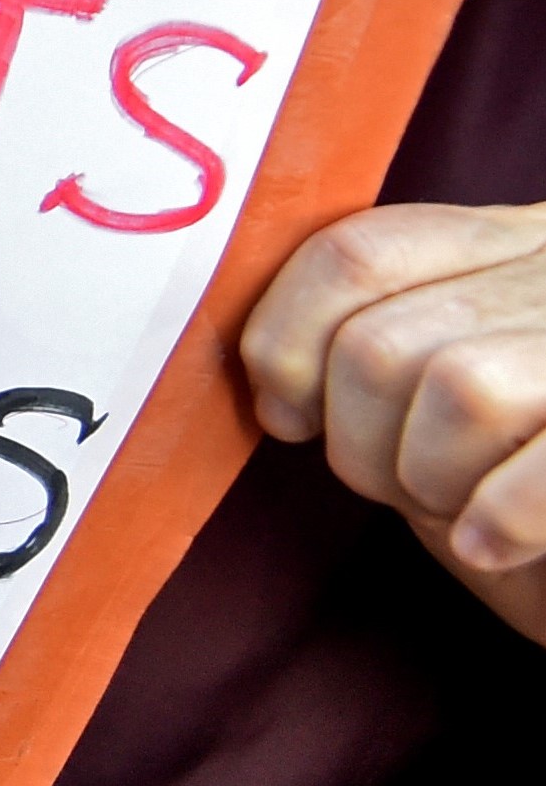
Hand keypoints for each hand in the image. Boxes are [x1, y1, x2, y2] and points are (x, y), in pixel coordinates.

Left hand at [246, 199, 545, 644]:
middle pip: (386, 338)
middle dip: (360, 439)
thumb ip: (377, 345)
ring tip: (460, 508)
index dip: (285, 337)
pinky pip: (538, 466)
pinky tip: (494, 541)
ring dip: (430, 478)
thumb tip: (267, 377)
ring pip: (458, 387)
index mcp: (518, 245)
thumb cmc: (533, 492)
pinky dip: (497, 516)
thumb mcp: (448, 389)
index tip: (283, 412)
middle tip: (401, 484)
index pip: (356, 252)